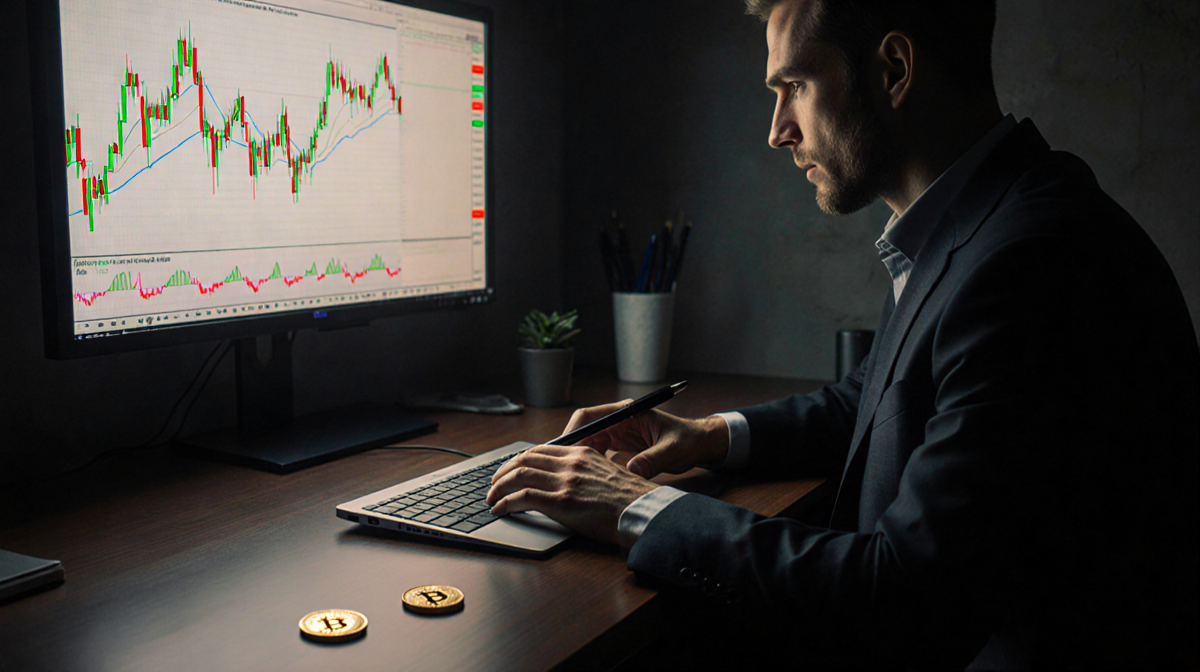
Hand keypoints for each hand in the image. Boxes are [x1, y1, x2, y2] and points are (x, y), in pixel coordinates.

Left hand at [485, 444, 657, 544]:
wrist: (645, 512)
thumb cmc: (631, 500)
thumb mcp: (609, 473)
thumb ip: (586, 471)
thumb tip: (568, 480)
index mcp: (583, 453)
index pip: (540, 450)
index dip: (519, 460)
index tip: (510, 470)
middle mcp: (571, 463)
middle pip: (524, 459)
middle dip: (502, 472)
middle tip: (493, 484)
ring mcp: (566, 482)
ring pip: (519, 475)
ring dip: (498, 487)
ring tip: (491, 498)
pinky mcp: (562, 502)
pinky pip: (523, 497)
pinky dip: (505, 502)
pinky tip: (499, 510)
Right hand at [562, 400, 730, 478]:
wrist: (700, 444)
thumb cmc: (688, 441)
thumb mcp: (672, 451)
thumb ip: (652, 459)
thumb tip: (632, 470)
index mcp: (627, 412)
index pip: (589, 416)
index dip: (573, 433)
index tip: (563, 451)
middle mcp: (619, 419)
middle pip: (583, 430)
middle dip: (570, 448)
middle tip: (559, 469)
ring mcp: (618, 431)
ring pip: (587, 442)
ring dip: (577, 458)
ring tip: (568, 477)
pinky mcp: (620, 444)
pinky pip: (596, 452)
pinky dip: (588, 464)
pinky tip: (586, 479)